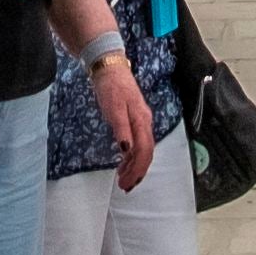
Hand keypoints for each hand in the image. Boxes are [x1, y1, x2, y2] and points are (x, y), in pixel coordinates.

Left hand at [102, 61, 155, 189]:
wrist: (109, 68)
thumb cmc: (110, 87)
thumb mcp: (113, 108)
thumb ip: (121, 128)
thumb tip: (127, 149)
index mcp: (141, 121)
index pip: (144, 151)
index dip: (137, 169)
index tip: (127, 183)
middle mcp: (145, 122)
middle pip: (146, 153)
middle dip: (137, 172)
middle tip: (125, 186)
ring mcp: (141, 121)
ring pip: (142, 150)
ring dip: (134, 166)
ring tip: (123, 179)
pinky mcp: (134, 120)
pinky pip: (137, 143)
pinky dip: (131, 156)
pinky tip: (123, 162)